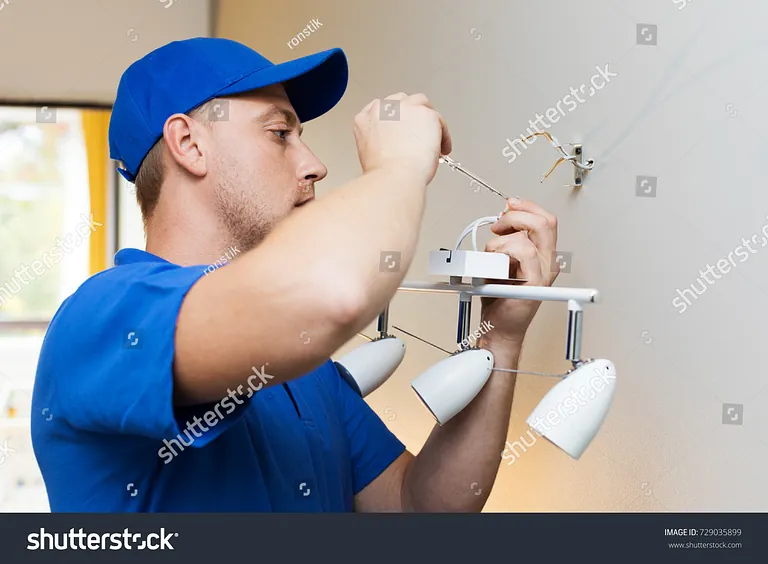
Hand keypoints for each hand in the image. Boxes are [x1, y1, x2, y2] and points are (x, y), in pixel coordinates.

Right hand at [353, 92, 451, 184]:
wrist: (394, 177)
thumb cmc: (383, 173)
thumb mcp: (370, 153)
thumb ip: (381, 140)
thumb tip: (395, 144)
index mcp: (365, 119)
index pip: (381, 109)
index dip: (395, 119)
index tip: (402, 128)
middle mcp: (383, 109)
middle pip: (402, 101)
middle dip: (411, 115)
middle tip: (419, 133)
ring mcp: (405, 109)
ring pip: (421, 104)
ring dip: (427, 120)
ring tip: (433, 139)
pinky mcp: (425, 114)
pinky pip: (439, 121)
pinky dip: (443, 136)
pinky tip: (442, 149)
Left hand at [478, 197, 558, 346]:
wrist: (499, 326)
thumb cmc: (500, 297)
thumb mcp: (502, 260)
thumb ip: (508, 239)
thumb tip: (505, 217)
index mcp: (544, 255)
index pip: (546, 220)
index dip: (527, 207)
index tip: (509, 204)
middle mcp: (548, 263)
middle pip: (544, 222)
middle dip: (516, 216)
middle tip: (499, 224)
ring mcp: (544, 273)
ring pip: (525, 238)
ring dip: (499, 244)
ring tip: (491, 260)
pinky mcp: (536, 283)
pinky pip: (521, 254)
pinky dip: (501, 255)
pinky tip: (495, 268)